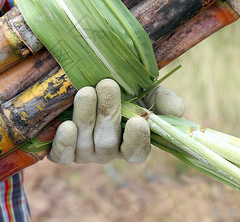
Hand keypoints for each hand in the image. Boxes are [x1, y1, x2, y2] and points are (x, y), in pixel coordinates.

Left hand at [48, 80, 183, 164]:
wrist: (85, 84)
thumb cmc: (121, 90)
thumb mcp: (145, 91)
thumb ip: (163, 99)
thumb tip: (176, 109)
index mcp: (129, 142)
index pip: (136, 152)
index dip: (138, 140)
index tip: (138, 120)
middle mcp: (107, 151)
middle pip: (108, 142)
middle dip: (108, 113)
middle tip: (106, 85)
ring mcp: (84, 153)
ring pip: (85, 143)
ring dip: (86, 117)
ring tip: (86, 92)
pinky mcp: (63, 151)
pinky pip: (63, 155)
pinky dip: (65, 143)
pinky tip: (66, 125)